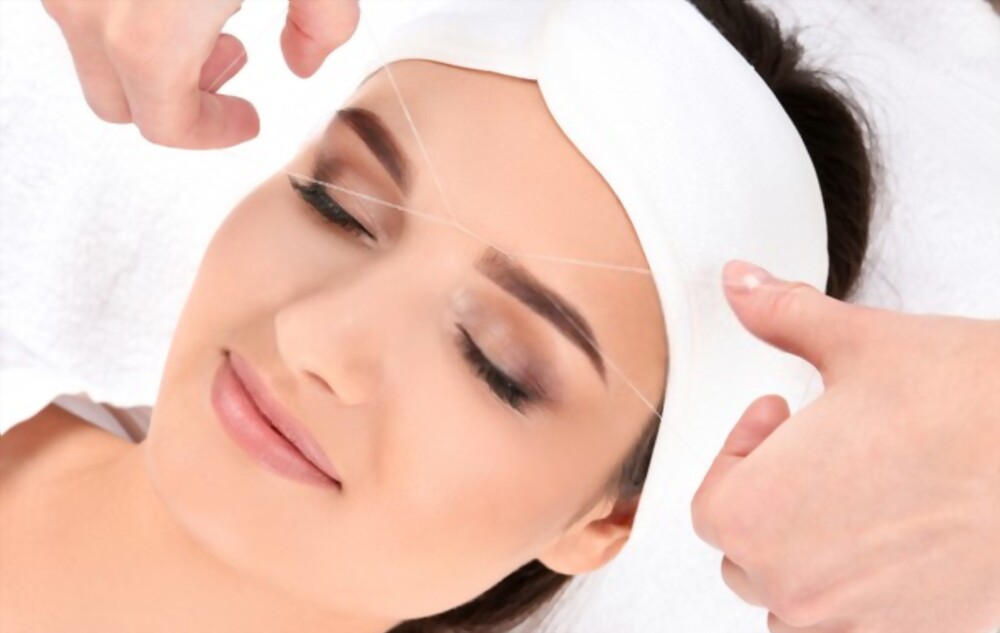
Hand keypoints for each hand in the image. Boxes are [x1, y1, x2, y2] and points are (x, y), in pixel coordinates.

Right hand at [41, 0, 359, 148]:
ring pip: (90, 52)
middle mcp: (86, 8)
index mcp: (149, 35)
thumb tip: (306, 64)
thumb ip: (323, 22)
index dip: (215, 132)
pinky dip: (121, 13)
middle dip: (177, 102)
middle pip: (118, 102)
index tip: (248, 120)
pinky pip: (80, 6)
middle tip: (230, 69)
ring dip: (145, 57)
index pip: (167, 126)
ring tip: (205, 19)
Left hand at [691, 260, 999, 632]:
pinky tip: (906, 542)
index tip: (780, 418)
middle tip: (820, 453)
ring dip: (813, 559)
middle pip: (750, 558)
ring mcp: (862, 625)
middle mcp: (798, 586)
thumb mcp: (862, 344)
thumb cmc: (975, 407)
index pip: (713, 506)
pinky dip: (867, 597)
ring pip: (801, 603)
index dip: (740, 454)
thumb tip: (740, 282)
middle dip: (773, 503)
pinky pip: (864, 630)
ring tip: (860, 500)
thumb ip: (783, 316)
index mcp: (760, 517)